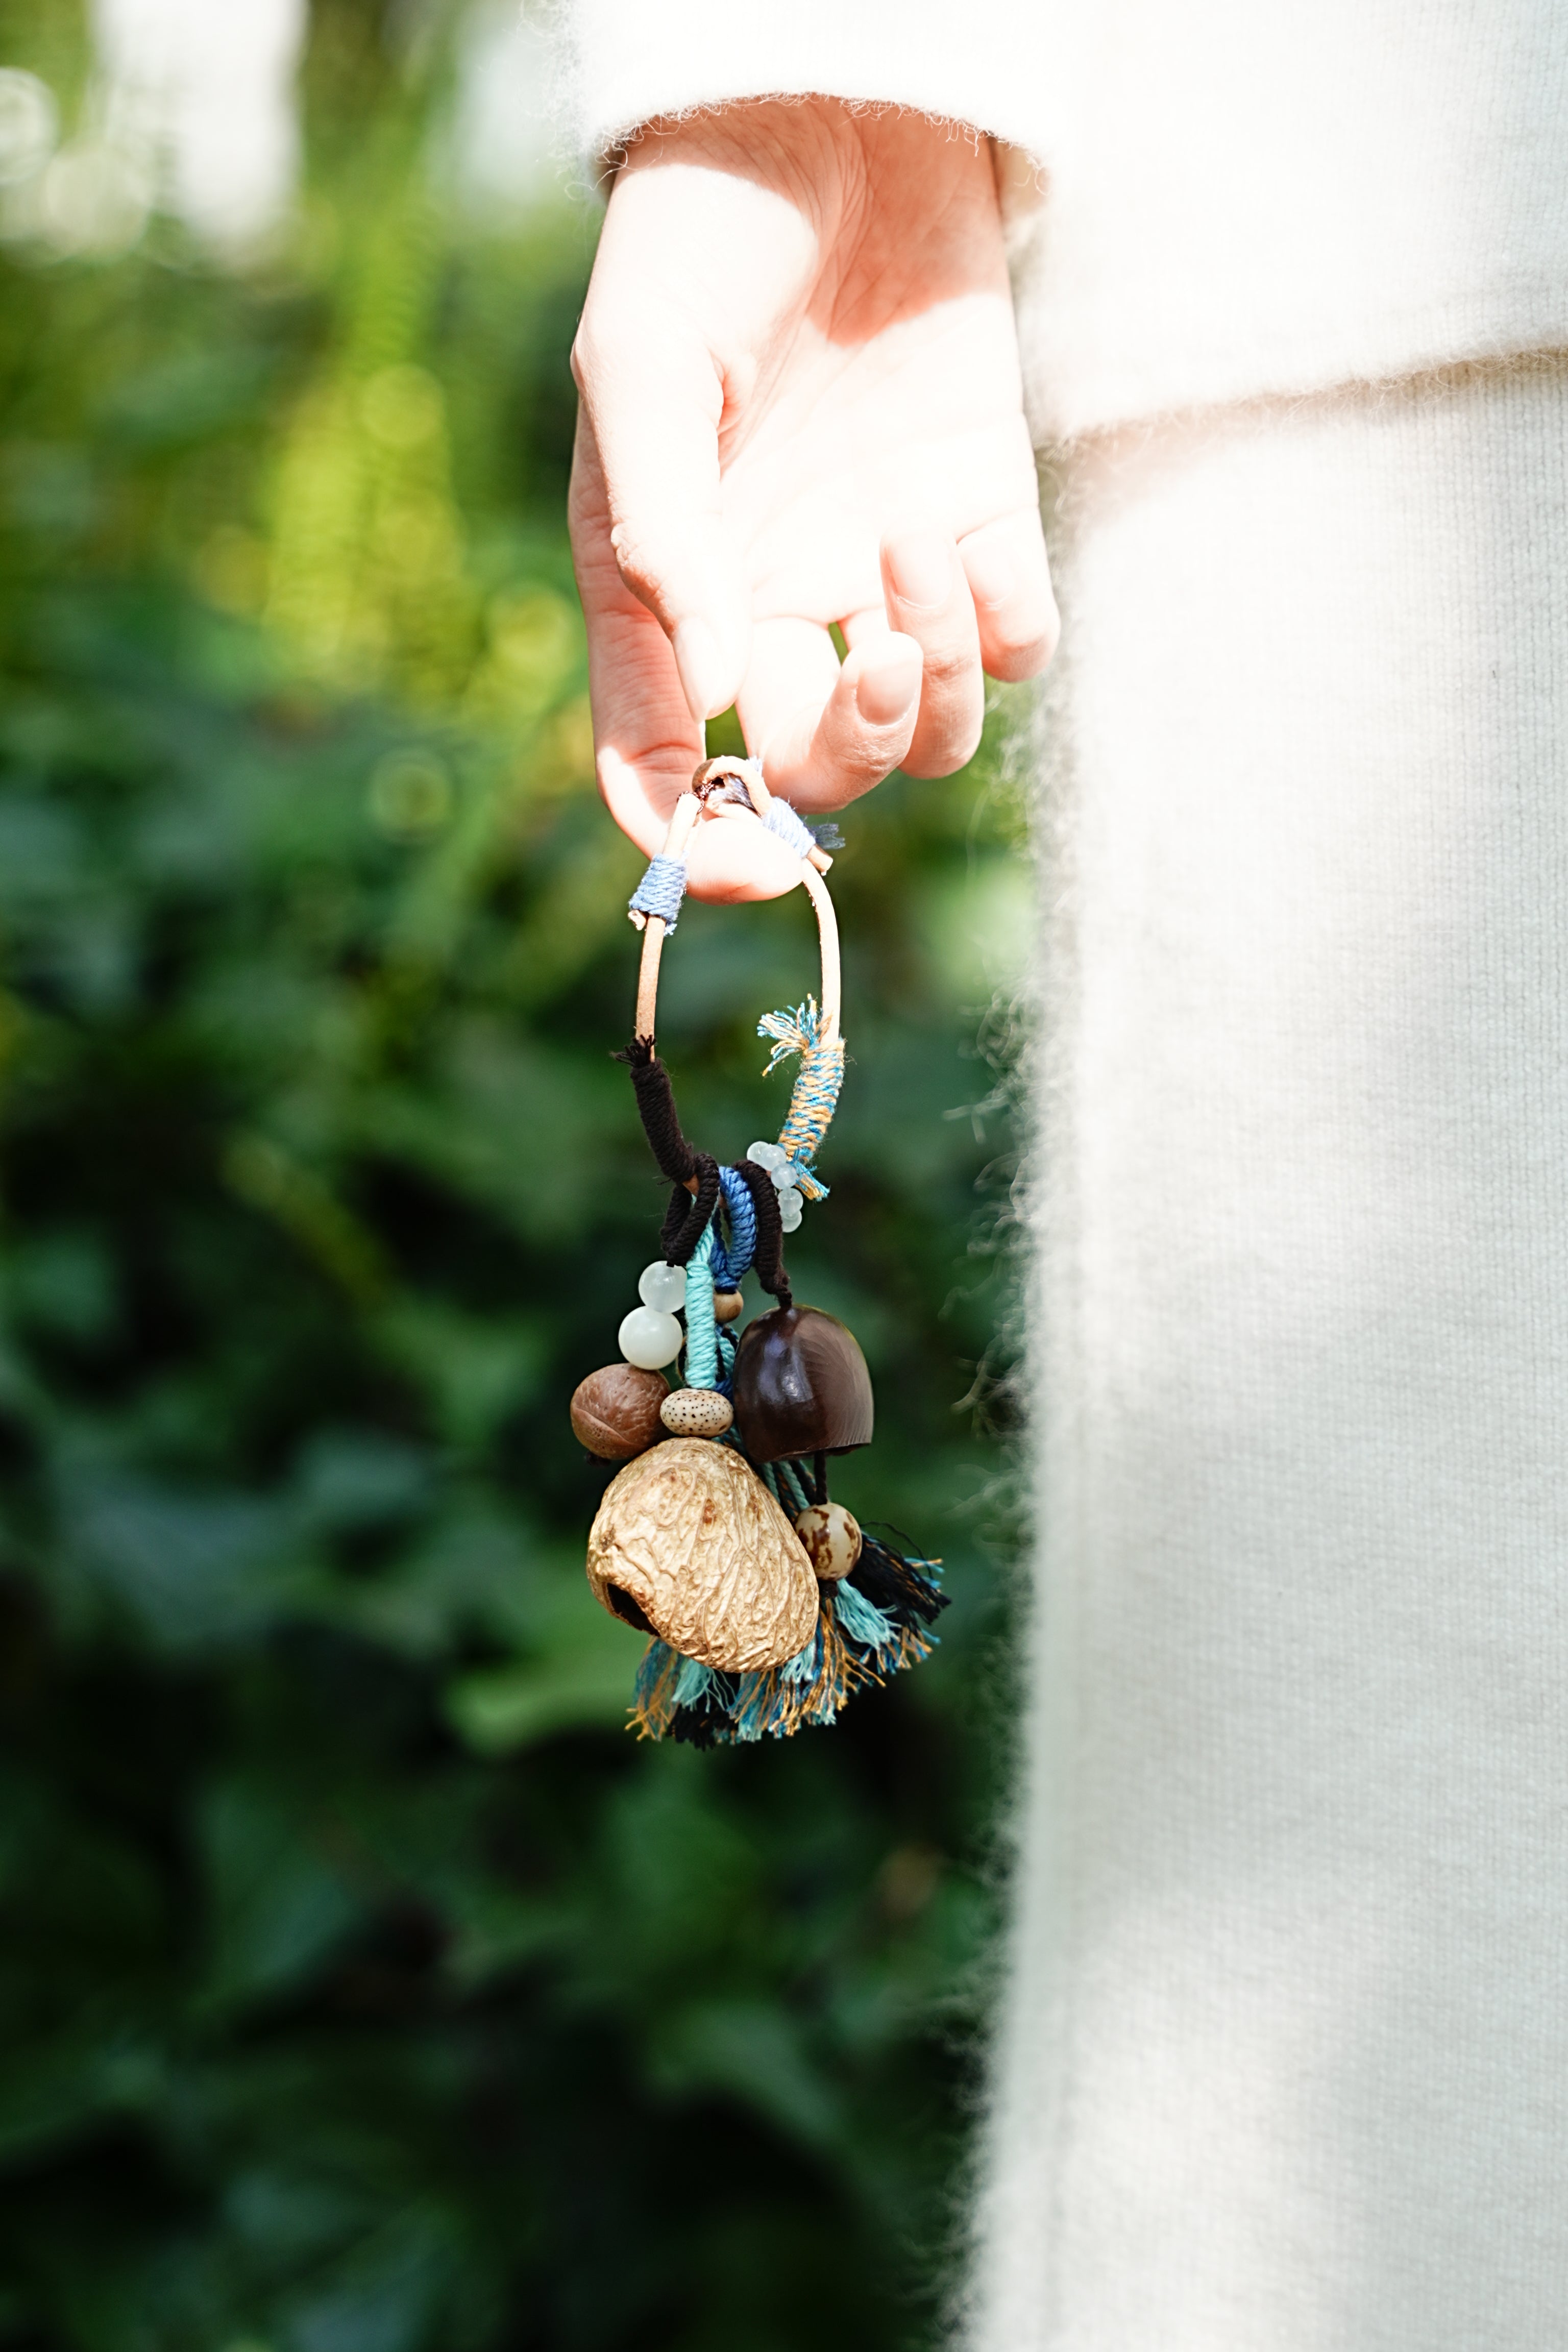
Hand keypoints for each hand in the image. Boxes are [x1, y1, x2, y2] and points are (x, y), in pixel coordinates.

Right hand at [569, 98, 1056, 900]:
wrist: (826, 118)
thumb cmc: (703, 238)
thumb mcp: (642, 373)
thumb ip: (666, 538)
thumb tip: (720, 700)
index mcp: (668, 595)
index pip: (664, 773)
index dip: (699, 849)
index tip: (748, 866)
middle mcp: (774, 606)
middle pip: (817, 774)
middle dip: (850, 756)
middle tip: (868, 656)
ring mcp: (879, 574)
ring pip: (927, 730)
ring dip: (931, 681)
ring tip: (917, 548)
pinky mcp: (980, 521)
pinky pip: (1015, 647)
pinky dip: (999, 629)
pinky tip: (960, 537)